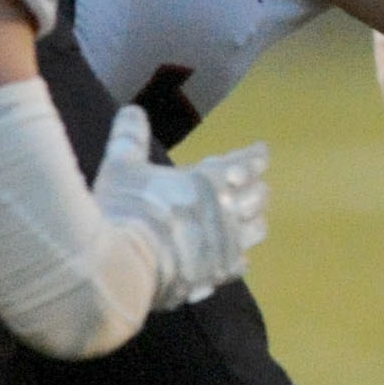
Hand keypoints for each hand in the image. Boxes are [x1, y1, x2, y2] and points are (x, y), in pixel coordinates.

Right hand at [94, 107, 269, 306]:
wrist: (122, 266)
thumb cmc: (123, 210)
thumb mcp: (121, 167)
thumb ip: (130, 137)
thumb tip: (132, 109)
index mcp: (211, 180)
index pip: (247, 163)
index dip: (255, 156)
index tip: (262, 151)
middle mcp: (228, 211)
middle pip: (257, 196)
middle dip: (256, 187)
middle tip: (254, 183)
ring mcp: (226, 245)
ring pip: (256, 229)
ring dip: (254, 219)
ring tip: (250, 215)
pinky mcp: (217, 275)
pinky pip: (239, 264)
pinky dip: (240, 257)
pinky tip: (236, 257)